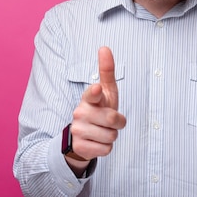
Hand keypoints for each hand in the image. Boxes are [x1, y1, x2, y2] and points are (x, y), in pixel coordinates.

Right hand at [68, 47, 126, 161]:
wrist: (83, 136)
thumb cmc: (99, 109)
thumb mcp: (106, 91)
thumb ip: (106, 71)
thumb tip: (104, 47)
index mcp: (89, 98)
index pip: (92, 94)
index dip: (95, 93)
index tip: (97, 89)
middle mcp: (80, 113)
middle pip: (114, 120)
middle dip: (118, 123)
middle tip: (109, 121)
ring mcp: (78, 130)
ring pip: (111, 136)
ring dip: (112, 136)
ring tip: (102, 131)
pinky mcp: (80, 147)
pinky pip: (106, 149)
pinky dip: (106, 148)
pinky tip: (97, 142)